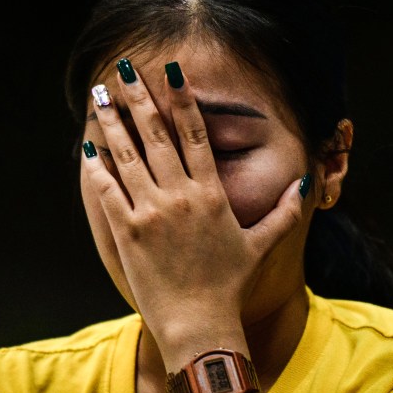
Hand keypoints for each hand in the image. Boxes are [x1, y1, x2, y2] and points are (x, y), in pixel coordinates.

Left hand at [82, 60, 305, 351]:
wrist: (200, 323)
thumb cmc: (230, 285)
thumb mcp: (262, 245)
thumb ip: (285, 212)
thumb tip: (305, 183)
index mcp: (212, 193)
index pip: (195, 134)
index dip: (183, 100)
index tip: (171, 72)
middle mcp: (181, 195)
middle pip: (156, 134)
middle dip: (138, 98)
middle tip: (124, 70)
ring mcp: (152, 212)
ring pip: (128, 155)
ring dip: (112, 122)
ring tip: (99, 95)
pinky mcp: (128, 232)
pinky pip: (107, 191)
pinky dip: (96, 168)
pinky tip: (88, 147)